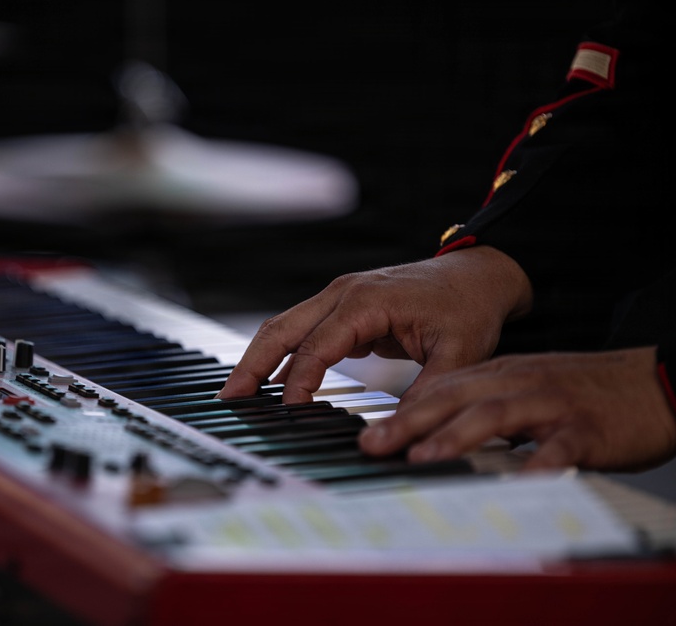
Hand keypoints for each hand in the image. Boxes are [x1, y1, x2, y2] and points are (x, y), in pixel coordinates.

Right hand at [217, 246, 532, 402]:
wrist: (477, 274)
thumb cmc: (468, 307)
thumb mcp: (459, 353)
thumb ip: (428, 392)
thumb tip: (403, 433)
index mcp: (366, 300)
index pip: (318, 344)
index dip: (300, 379)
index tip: (289, 410)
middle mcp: (343, 293)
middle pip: (282, 327)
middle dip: (253, 363)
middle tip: (229, 397)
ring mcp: (339, 297)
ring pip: (285, 326)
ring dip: (259, 358)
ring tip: (237, 392)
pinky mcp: (342, 308)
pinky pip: (302, 331)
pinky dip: (282, 355)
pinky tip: (271, 383)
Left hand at [359, 347, 675, 471]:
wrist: (651, 382)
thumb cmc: (583, 392)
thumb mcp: (525, 389)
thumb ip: (484, 406)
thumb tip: (433, 432)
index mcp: (501, 375)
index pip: (440, 388)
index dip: (400, 410)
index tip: (366, 433)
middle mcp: (518, 383)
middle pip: (455, 397)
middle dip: (407, 421)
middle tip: (372, 444)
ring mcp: (551, 404)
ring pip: (495, 414)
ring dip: (454, 435)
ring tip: (421, 455)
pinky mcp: (586, 428)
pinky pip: (557, 446)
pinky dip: (534, 462)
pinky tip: (513, 480)